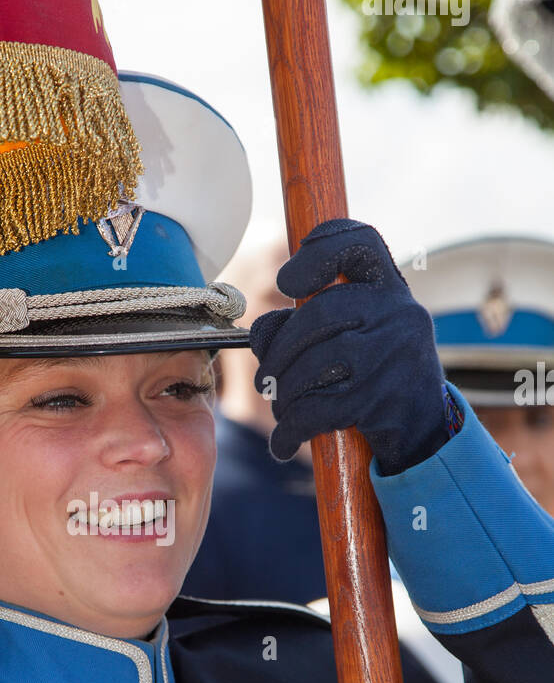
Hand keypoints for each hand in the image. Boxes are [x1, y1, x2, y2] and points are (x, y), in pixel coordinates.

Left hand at [249, 219, 447, 474]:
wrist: (421, 431)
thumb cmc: (372, 374)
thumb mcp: (348, 336)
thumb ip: (301, 323)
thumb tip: (261, 333)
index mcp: (389, 287)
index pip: (359, 242)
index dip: (318, 251)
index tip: (286, 282)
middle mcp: (400, 313)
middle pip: (319, 314)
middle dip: (279, 352)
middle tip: (265, 379)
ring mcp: (396, 355)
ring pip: (316, 363)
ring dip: (284, 392)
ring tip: (280, 406)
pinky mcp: (386, 400)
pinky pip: (320, 408)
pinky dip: (291, 428)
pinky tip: (284, 441)